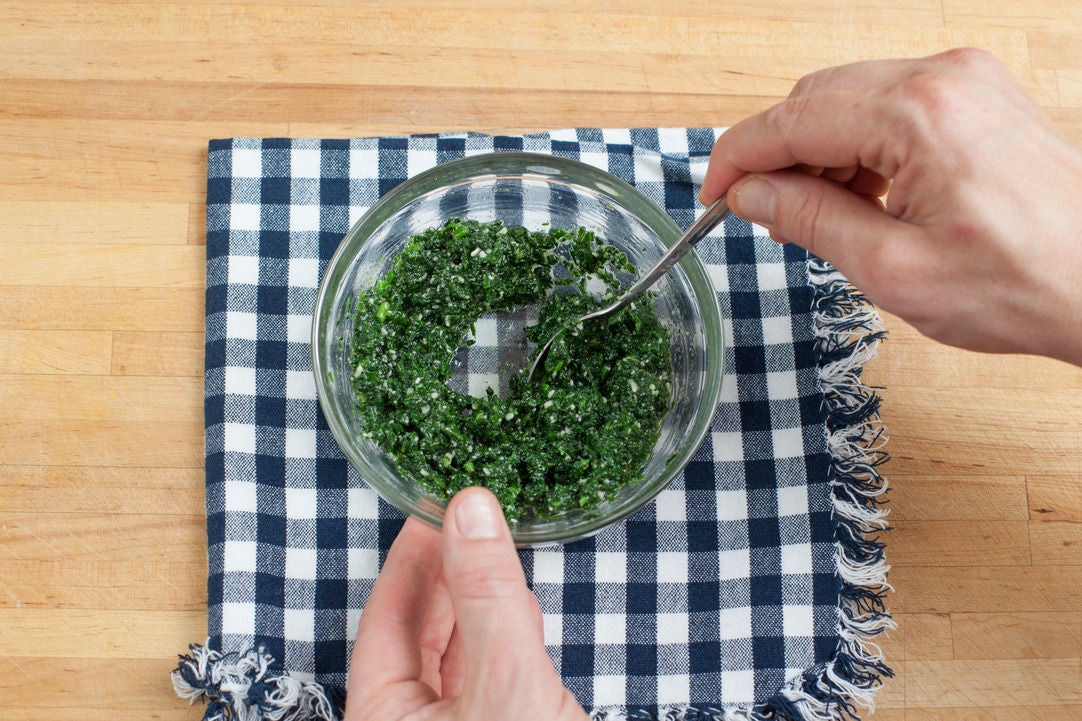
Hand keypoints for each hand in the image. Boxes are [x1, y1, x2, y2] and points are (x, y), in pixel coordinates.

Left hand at [344, 487, 586, 720]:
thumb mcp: (506, 678)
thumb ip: (487, 596)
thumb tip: (472, 512)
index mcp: (383, 715)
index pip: (385, 616)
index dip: (412, 555)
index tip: (433, 507)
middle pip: (417, 631)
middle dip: (446, 571)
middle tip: (467, 516)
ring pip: (453, 650)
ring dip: (475, 598)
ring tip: (491, 546)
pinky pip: (482, 671)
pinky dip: (498, 633)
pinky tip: (514, 603)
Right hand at [701, 48, 1081, 365]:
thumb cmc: (1023, 283)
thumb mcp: (893, 269)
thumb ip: (811, 221)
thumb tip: (752, 195)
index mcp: (917, 115)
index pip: (791, 121)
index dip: (738, 159)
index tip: (713, 195)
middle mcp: (942, 79)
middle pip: (815, 99)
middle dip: (777, 157)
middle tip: (763, 218)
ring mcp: (965, 82)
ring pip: (849, 101)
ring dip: (817, 155)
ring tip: (815, 219)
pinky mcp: (977, 98)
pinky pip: (890, 107)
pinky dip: (858, 149)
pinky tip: (860, 198)